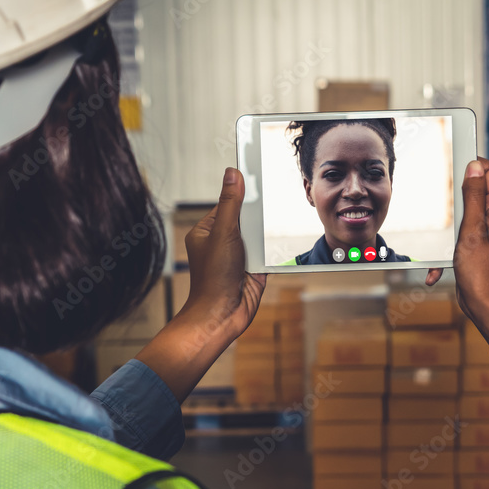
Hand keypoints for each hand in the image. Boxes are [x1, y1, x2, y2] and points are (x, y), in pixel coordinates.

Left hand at [137, 168, 265, 402]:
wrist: (222, 315)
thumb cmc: (213, 279)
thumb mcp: (223, 233)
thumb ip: (231, 204)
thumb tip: (233, 173)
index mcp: (207, 231)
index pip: (227, 203)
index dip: (241, 191)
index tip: (256, 172)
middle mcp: (223, 242)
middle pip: (246, 217)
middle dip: (257, 213)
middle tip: (271, 197)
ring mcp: (239, 256)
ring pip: (259, 234)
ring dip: (266, 233)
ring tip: (276, 222)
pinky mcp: (254, 268)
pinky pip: (268, 252)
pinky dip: (274, 249)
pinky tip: (281, 242)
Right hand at [428, 158, 488, 391]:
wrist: (486, 307)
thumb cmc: (481, 274)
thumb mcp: (472, 232)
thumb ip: (473, 198)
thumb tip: (475, 168)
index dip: (472, 167)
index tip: (454, 171)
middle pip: (477, 191)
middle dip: (456, 201)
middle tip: (450, 217)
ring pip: (466, 213)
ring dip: (450, 229)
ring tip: (449, 246)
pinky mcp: (480, 244)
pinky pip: (462, 235)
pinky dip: (450, 248)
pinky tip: (442, 267)